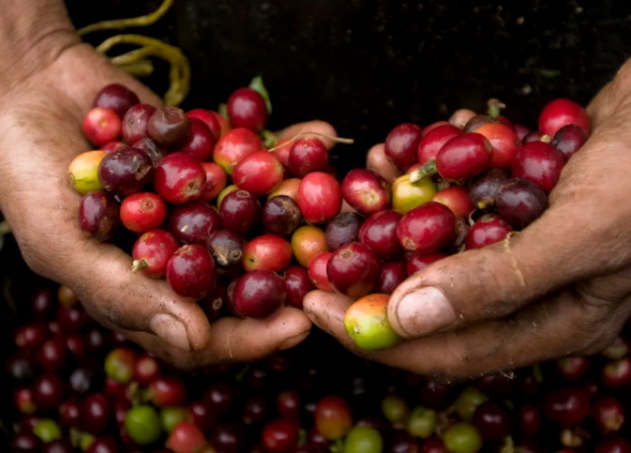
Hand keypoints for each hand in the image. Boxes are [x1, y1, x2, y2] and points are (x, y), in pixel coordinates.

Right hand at [0, 0, 326, 368]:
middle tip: (336, 272)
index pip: (204, 332)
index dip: (249, 336)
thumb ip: (125, 293)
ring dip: (305, 207)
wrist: (26, 86)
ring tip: (348, 201)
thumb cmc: (25, 175)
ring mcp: (198, 203)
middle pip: (244, 280)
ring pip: (260, 216)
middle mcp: (178, 252)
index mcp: (145, 291)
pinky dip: (285, 145)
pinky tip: (319, 134)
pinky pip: (253, 157)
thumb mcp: (61, 242)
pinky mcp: (208, 156)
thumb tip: (196, 340)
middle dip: (291, 277)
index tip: (295, 328)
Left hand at [305, 57, 630, 381]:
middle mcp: (531, 294)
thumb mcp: (583, 232)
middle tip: (317, 257)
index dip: (378, 335)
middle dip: (371, 277)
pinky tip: (401, 152)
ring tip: (356, 188)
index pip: (449, 350)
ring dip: (392, 217)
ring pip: (436, 248)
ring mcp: (520, 247)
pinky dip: (426, 178)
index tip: (318, 310)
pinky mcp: (512, 205)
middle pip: (433, 304)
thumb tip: (407, 319)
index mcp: (553, 323)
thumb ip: (498, 281)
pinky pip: (454, 202)